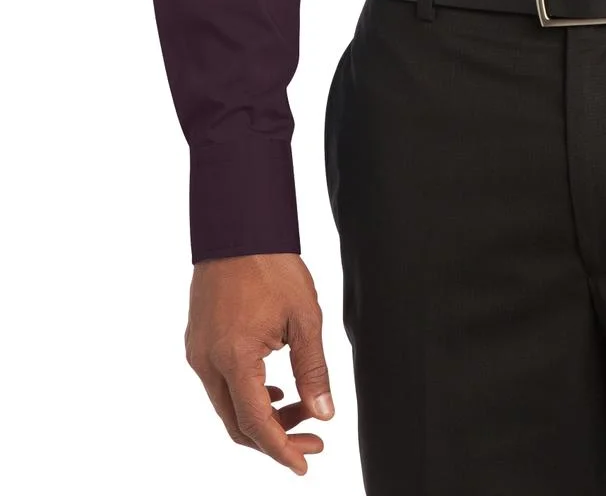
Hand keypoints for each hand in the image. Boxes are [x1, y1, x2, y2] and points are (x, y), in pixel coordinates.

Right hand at [184, 252, 334, 473]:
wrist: (237, 226)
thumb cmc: (272, 265)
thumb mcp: (305, 317)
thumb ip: (313, 369)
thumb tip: (324, 412)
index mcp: (234, 358)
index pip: (256, 424)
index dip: (282, 450)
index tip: (305, 463)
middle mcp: (207, 362)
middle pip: (238, 424)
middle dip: (276, 438)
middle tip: (312, 436)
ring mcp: (198, 353)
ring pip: (227, 406)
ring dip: (262, 416)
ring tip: (301, 407)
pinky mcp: (197, 342)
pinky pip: (219, 385)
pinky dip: (246, 396)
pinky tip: (274, 389)